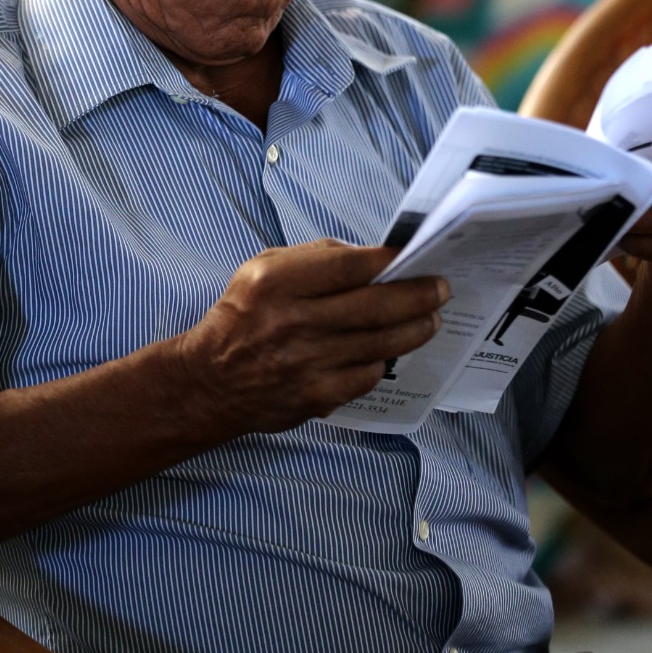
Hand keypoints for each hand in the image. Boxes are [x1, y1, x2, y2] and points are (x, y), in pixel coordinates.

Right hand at [178, 240, 446, 434]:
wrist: (210, 381)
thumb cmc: (242, 315)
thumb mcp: (262, 268)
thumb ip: (313, 259)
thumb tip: (366, 258)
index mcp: (278, 283)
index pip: (347, 266)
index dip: (387, 260)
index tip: (413, 255)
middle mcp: (294, 322)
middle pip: (374, 306)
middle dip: (417, 296)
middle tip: (441, 289)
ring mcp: (307, 364)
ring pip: (378, 343)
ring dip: (414, 329)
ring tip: (432, 319)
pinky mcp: (316, 397)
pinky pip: (366, 376)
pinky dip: (384, 360)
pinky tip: (392, 349)